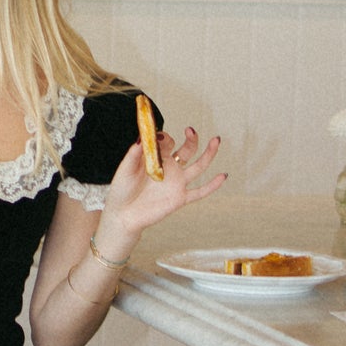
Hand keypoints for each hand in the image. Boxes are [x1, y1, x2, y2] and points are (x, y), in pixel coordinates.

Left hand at [96, 127, 226, 253]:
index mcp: (157, 158)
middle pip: (187, 150)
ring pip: (198, 166)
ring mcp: (177, 183)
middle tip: (190, 130)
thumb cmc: (122, 190)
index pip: (167, 142)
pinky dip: (212, 185)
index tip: (157, 138)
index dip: (164, 138)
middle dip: (191, 139)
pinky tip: (223, 176)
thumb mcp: (125, 168)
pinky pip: (200, 192)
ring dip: (209, 153)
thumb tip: (143, 137)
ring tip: (216, 140)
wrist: (123, 214)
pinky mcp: (180, 198)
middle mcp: (170, 168)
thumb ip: (134, 153)